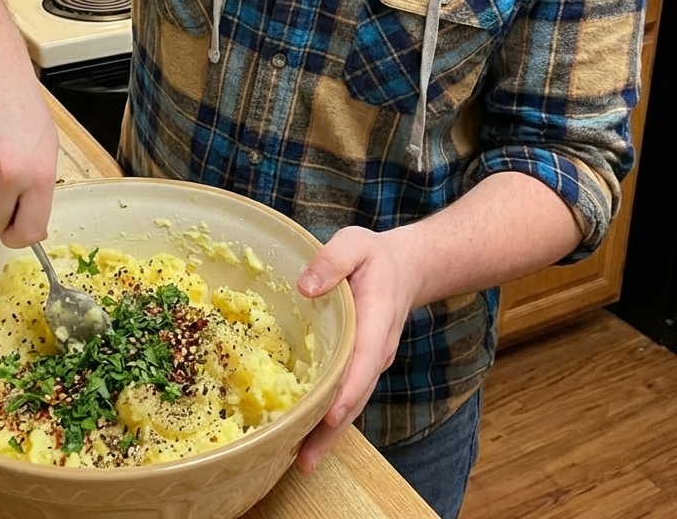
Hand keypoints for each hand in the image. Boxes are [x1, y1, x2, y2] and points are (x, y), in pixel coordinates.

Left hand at [295, 226, 420, 472]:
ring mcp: (370, 362)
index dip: (347, 390)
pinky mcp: (360, 365)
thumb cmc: (374, 256)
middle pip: (356, 396)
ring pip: (351, 402)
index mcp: (376, 320)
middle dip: (332, 429)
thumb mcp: (354, 244)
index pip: (364, 361)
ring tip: (301, 460)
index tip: (331, 415)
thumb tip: (305, 286)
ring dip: (329, 432)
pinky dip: (328, 417)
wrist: (405, 268)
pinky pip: (345, 394)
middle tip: (304, 458)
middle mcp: (376, 351)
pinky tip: (305, 434)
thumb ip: (332, 260)